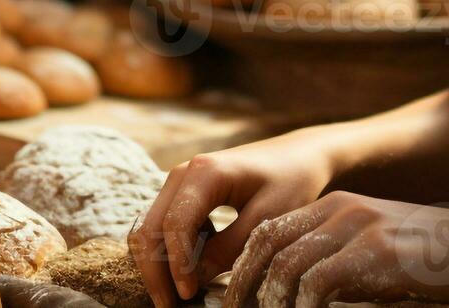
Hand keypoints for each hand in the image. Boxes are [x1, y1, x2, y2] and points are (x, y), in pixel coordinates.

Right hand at [130, 135, 335, 307]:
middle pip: (150, 227)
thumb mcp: (268, 218)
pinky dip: (169, 253)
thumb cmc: (291, 181)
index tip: (187, 296)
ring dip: (158, 264)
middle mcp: (183, 174)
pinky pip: (164, 226)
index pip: (175, 224)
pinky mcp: (184, 194)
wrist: (298, 155)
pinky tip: (191, 273)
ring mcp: (180, 182)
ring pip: (150, 228)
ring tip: (176, 297)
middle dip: (156, 271)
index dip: (176, 265)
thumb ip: (230, 248)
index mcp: (204, 173)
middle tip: (168, 307)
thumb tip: (193, 279)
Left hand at [220, 192, 448, 307]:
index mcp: (336, 208)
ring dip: (268, 302)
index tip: (232, 302)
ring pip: (285, 265)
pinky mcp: (377, 253)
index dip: (243, 270)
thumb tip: (299, 297)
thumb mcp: (377, 252)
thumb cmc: (435, 260)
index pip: (269, 233)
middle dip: (242, 286)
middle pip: (266, 244)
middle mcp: (340, 211)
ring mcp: (358, 228)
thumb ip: (339, 263)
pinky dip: (301, 307)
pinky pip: (318, 283)